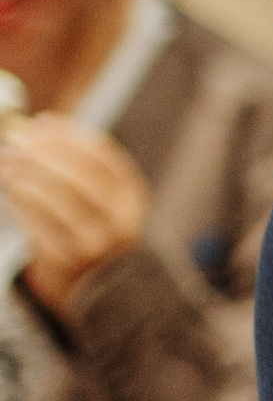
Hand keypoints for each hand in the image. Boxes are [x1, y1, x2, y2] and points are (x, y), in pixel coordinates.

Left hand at [0, 116, 146, 324]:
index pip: (105, 159)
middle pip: (82, 179)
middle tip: (17, 141)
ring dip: (26, 177)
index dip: (73, 137)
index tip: (45, 122)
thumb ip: (75, 160)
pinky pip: (38, 225)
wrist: (97, 278)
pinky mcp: (68, 260)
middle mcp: (121, 219)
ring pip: (57, 201)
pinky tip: (9, 190)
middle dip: (46, 155)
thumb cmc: (91, 221)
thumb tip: (43, 124)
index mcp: (132, 196)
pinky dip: (21, 204)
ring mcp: (96, 242)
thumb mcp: (97, 193)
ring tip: (5, 162)